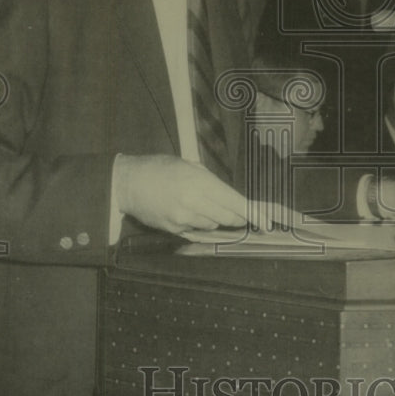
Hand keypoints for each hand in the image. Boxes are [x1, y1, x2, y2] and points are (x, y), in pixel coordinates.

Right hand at [113, 155, 248, 233]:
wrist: (129, 183)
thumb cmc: (159, 169)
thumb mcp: (188, 165)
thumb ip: (210, 181)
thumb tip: (232, 198)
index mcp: (199, 181)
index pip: (234, 202)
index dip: (252, 213)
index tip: (265, 221)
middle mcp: (193, 202)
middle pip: (227, 218)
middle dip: (236, 217)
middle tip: (238, 214)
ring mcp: (183, 218)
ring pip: (213, 225)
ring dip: (215, 218)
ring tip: (199, 204)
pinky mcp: (174, 229)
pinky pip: (196, 229)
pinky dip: (198, 223)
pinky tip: (185, 210)